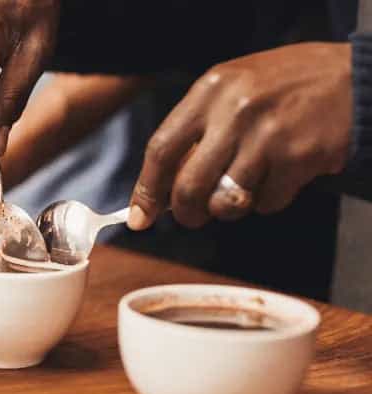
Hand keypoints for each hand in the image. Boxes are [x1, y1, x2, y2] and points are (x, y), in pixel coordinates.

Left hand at [129, 42, 351, 229]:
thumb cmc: (282, 89)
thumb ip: (196, 131)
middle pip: (187, 187)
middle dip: (186, 213)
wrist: (352, 78)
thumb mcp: (231, 91)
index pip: (161, 149)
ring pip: (225, 202)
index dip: (146, 191)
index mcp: (210, 90)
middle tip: (194, 216)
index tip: (140, 218)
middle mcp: (235, 111)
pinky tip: (281, 174)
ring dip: (230, 207)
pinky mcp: (298, 158)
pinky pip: (266, 204)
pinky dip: (269, 200)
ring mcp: (267, 136)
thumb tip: (160, 190)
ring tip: (245, 186)